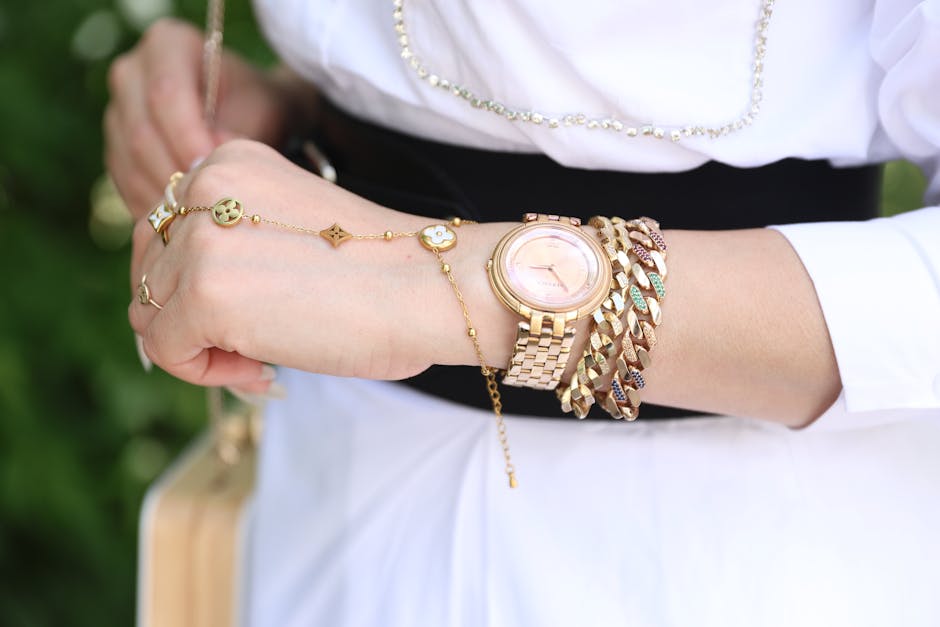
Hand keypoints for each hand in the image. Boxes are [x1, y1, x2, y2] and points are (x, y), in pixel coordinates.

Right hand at [104, 18, 305, 217]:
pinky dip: (151, 206)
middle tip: (205, 202)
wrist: (249, 118)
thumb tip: (206, 165)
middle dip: (174, 171)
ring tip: (196, 217)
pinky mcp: (116, 149)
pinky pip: (124, 182)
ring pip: (128, 161)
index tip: (211, 168)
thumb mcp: (262, 112)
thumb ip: (237, 133)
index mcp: (167, 45)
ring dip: (161, 195)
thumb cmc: (259, 108)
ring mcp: (116, 112)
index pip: (165, 94)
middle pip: (140, 130)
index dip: (186, 136)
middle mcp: (131, 73)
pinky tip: (180, 225)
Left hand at [128, 139, 453, 391]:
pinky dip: (205, 372)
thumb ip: (232, 241)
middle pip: (150, 269)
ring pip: (149, 311)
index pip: (167, 228)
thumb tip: (175, 303)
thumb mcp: (288, 229)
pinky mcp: (202, 292)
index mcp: (229, 162)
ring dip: (200, 346)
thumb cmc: (383, 271)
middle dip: (191, 316)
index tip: (252, 309)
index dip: (198, 281)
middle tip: (252, 342)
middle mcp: (203, 185)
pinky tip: (262, 369)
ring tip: (260, 358)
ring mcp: (199, 237)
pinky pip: (163, 348)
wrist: (428, 287)